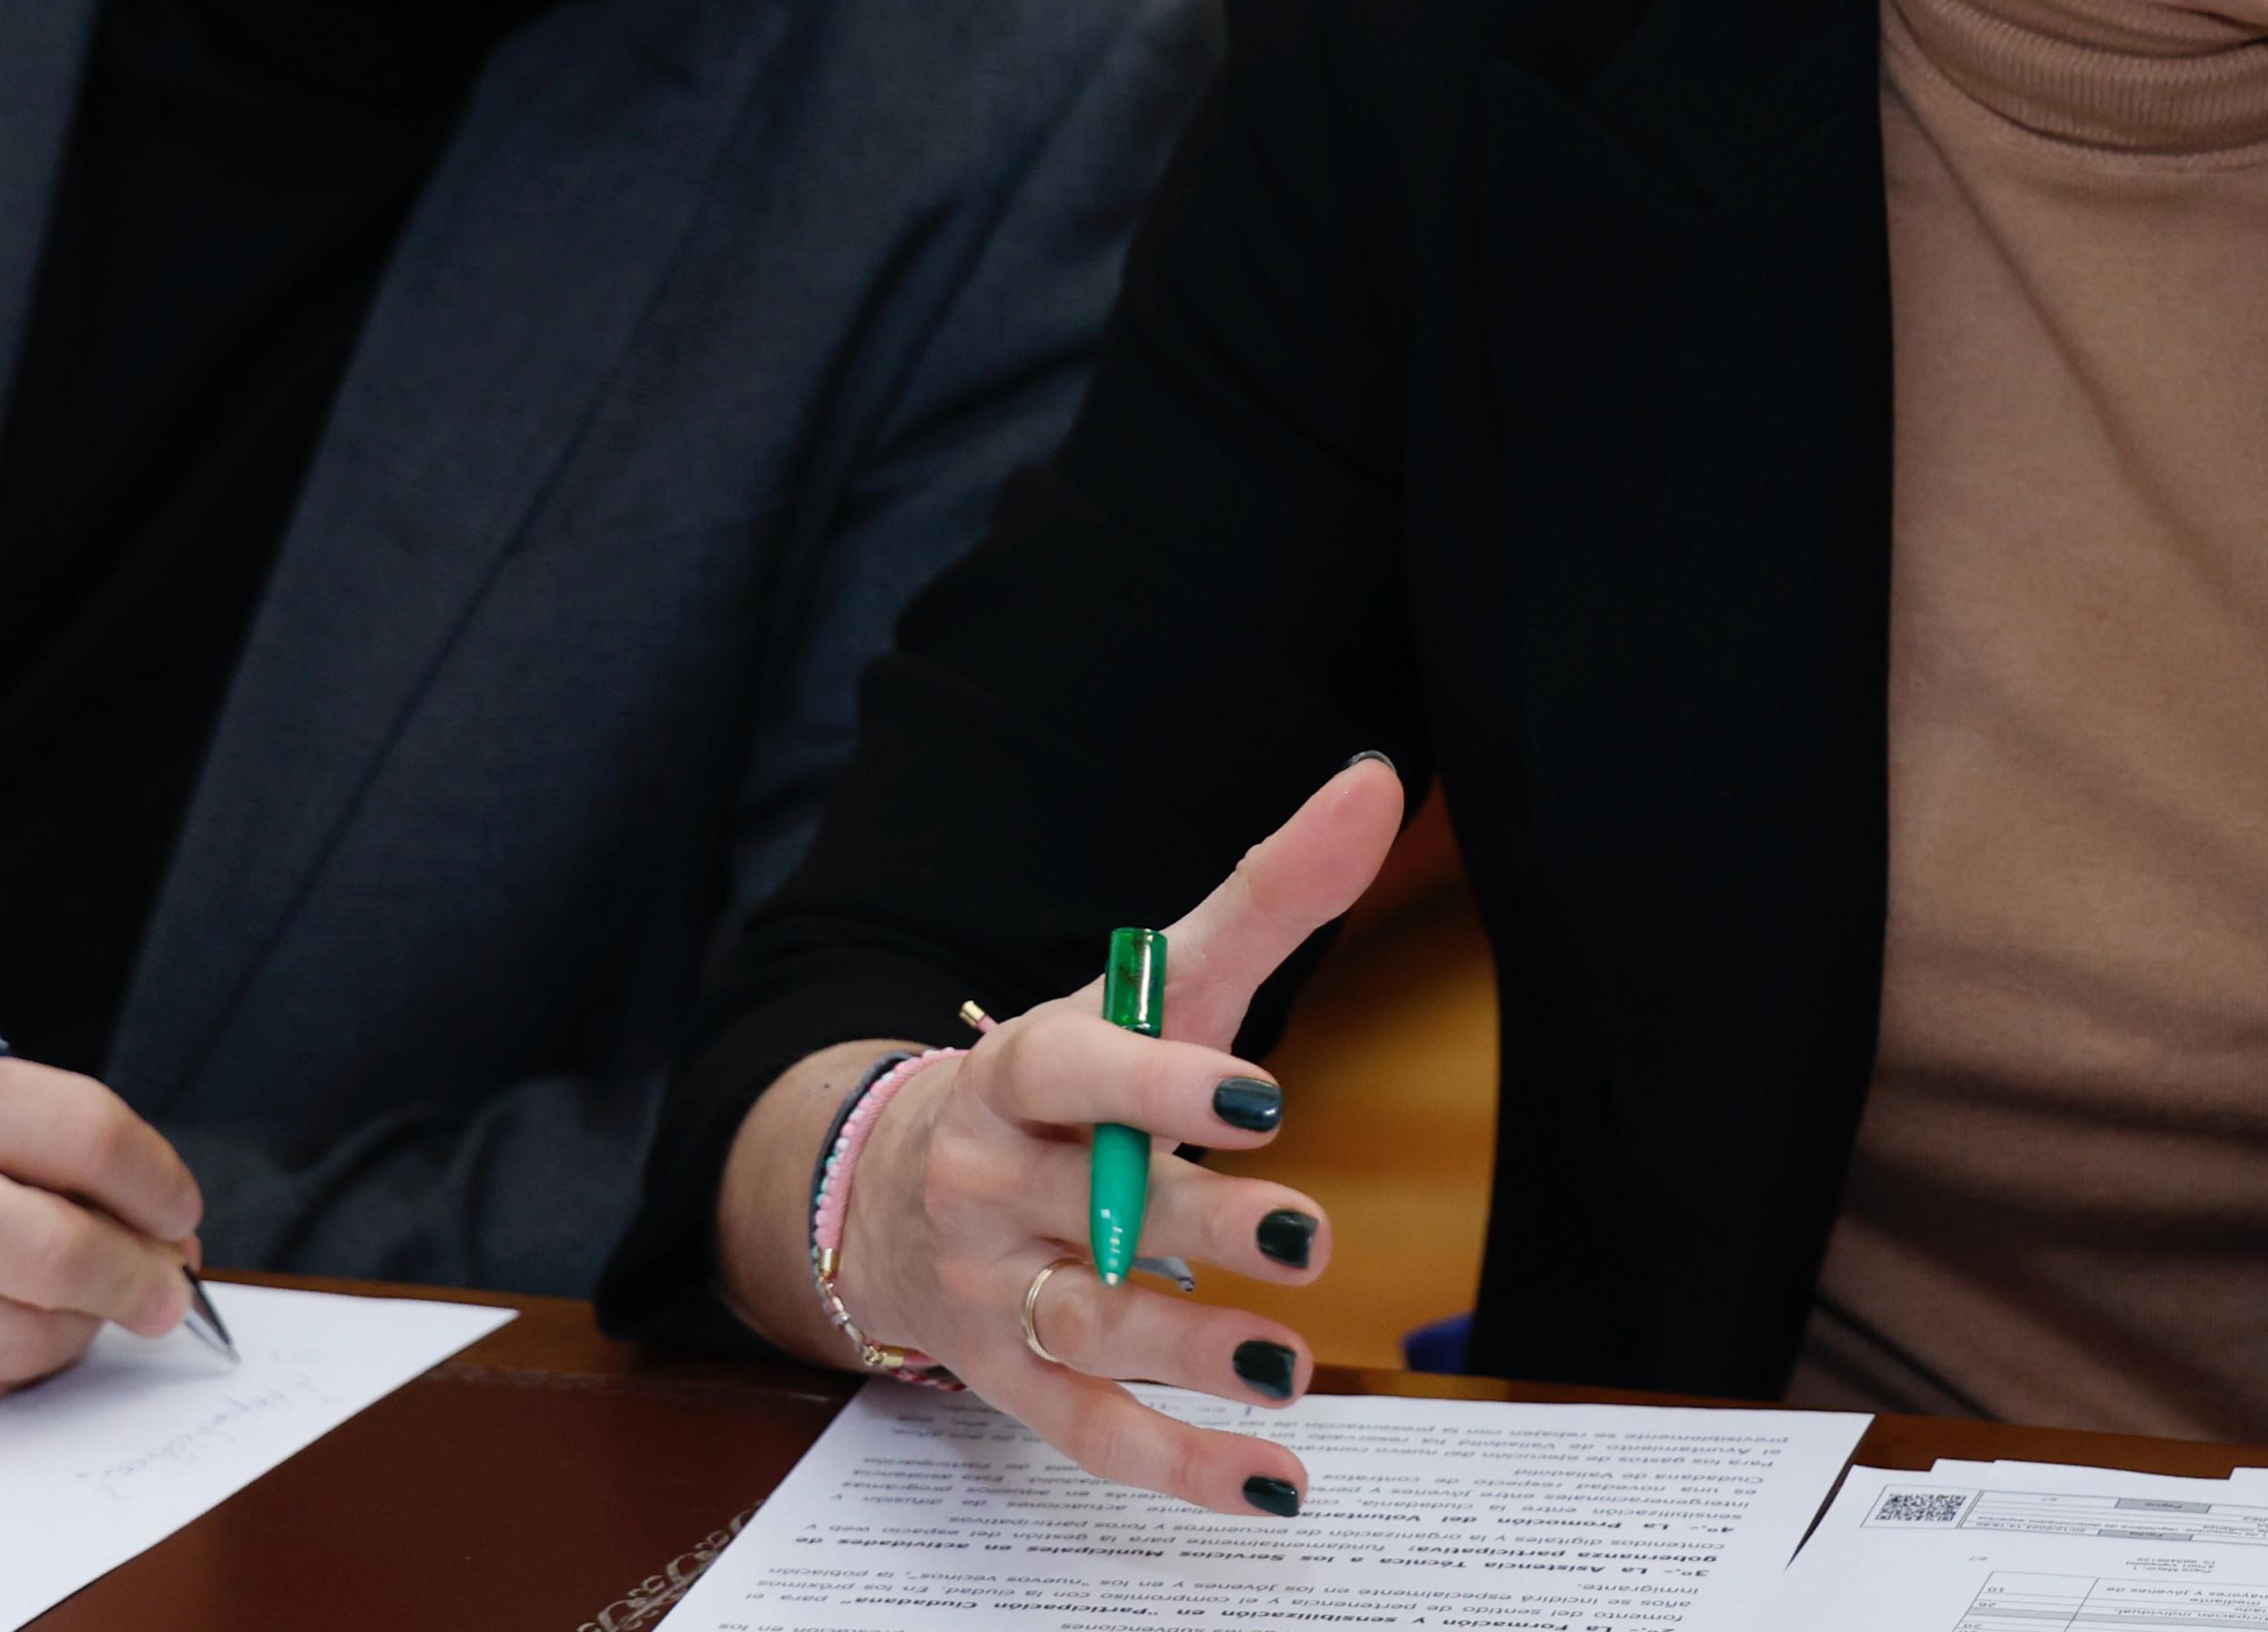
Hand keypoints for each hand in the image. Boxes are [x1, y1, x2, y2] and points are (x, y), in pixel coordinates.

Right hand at [0, 1037, 207, 1404]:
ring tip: (81, 1304)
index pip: (82, 1134)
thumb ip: (32, 1136)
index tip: (179, 1211)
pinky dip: (8, 1368)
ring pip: (21, 1339)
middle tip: (166, 1285)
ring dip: (79, 1331)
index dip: (157, 1181)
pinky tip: (3, 1331)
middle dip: (140, 1278)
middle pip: (61, 1252)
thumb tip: (155, 1218)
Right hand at [722, 756, 1408, 1516]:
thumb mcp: (1150, 988)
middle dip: (1197, 1227)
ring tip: (1293, 1366)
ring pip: (1087, 1325)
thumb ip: (1266, 895)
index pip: (1068, 1066)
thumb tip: (1376, 782)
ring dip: (1190, 1354)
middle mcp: (990, 1180)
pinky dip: (1178, 1466)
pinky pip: (1086, 1433)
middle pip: (1091, 1206)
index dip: (1157, 1083)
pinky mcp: (1009, 1381)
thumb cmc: (1063, 1079)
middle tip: (1310, 1238)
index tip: (1262, 1097)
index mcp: (1018, 1070)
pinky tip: (1273, 1483)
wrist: (892, 1188)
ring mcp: (992, 1289)